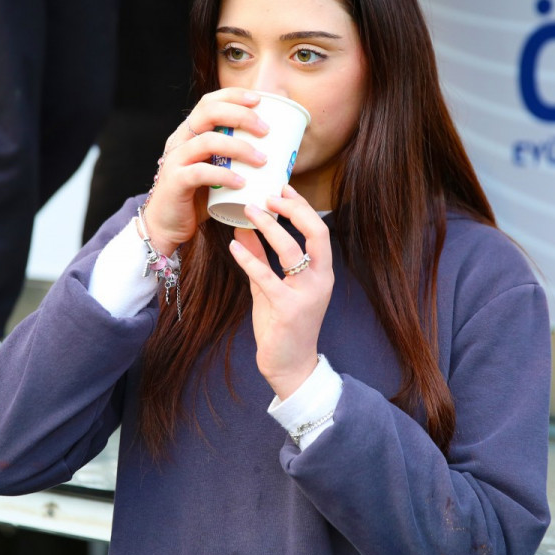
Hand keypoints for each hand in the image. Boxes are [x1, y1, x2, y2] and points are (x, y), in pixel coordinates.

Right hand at [141, 88, 268, 255]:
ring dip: (239, 148)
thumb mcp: (216, 171)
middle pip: (208, 113)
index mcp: (190, 133)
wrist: (167, 226)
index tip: (259, 100)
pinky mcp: (175, 181)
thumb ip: (234, 158)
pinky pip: (200, 172)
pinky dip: (224, 175)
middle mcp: (180, 140)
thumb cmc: (197, 198)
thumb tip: (275, 153)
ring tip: (262, 160)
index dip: (233, 96)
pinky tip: (242, 182)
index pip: (209, 102)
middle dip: (241, 116)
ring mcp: (175, 159)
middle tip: (266, 130)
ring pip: (207, 141)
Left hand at [228, 185, 332, 399]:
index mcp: (321, 272)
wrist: (289, 366)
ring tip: (248, 211)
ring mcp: (307, 295)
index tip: (282, 187)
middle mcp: (320, 280)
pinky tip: (233, 246)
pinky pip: (267, 278)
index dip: (302, 206)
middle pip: (317, 233)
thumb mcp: (270, 287)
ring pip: (292, 251)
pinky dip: (249, 259)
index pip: (319, 230)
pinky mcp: (288, 310)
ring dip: (269, 227)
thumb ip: (260, 258)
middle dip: (294, 209)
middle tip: (269, 195)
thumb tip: (243, 228)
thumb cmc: (282, 326)